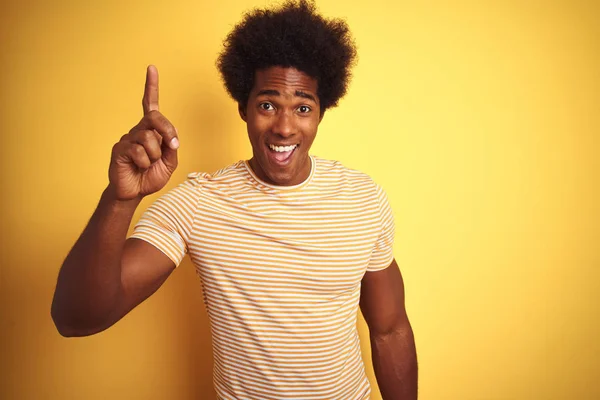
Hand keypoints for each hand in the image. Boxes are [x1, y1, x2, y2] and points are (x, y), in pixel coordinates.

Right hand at [108, 65, 178, 199]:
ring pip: (149, 138)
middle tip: (171, 146)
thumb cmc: (150, 176)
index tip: (151, 68)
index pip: (150, 104)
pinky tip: (138, 167)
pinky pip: (139, 152)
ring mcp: (127, 138)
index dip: (151, 86)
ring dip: (154, 155)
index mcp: (151, 130)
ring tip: (147, 164)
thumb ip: (172, 148)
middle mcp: (138, 130)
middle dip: (166, 130)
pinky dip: (144, 163)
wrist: (134, 192)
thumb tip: (172, 134)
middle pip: (154, 117)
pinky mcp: (120, 149)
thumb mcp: (169, 163)